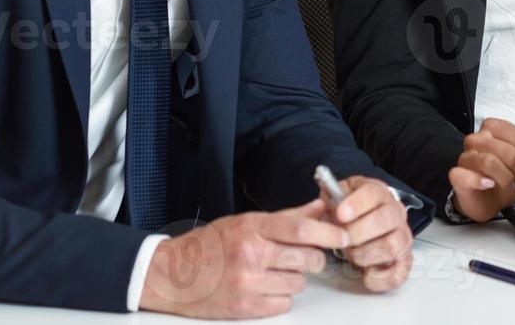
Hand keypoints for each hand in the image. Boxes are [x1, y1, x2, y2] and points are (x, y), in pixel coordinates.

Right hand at [139, 199, 346, 318]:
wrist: (171, 275)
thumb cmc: (211, 245)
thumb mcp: (246, 222)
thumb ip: (287, 216)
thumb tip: (321, 206)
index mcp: (251, 228)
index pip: (300, 229)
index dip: (328, 232)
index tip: (343, 235)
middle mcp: (250, 255)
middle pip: (306, 258)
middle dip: (315, 258)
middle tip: (307, 256)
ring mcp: (247, 283)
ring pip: (298, 283)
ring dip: (295, 278)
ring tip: (274, 271)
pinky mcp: (244, 308)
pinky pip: (284, 303)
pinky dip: (281, 296)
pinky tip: (265, 287)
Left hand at [322, 175, 415, 292]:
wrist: (365, 225)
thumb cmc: (352, 214)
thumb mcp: (339, 197)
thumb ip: (331, 197)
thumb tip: (324, 201)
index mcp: (379, 194)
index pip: (373, 194)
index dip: (357, 204)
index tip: (340, 214)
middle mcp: (395, 214)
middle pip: (386, 219)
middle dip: (358, 232)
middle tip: (343, 239)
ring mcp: (402, 237)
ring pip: (392, 246)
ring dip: (366, 254)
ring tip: (353, 254)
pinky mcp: (404, 261)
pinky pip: (398, 273)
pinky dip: (379, 278)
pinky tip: (365, 273)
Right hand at [447, 118, 514, 222]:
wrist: (489, 199)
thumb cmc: (506, 176)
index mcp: (495, 128)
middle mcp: (478, 138)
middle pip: (509, 152)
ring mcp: (466, 156)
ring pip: (490, 162)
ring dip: (507, 179)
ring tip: (509, 184)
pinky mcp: (457, 175)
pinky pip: (465, 176)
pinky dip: (480, 182)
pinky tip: (489, 184)